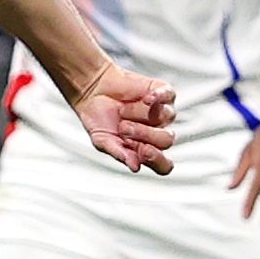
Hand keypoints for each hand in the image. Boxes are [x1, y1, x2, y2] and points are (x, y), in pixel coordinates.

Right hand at [70, 61, 176, 175]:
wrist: (92, 91)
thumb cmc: (99, 119)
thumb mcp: (102, 140)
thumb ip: (118, 153)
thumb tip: (135, 167)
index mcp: (145, 149)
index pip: (164, 164)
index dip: (157, 160)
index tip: (142, 151)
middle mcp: (158, 132)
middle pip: (166, 140)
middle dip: (143, 134)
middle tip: (123, 127)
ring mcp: (162, 112)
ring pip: (165, 116)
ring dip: (141, 114)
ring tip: (122, 111)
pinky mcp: (162, 92)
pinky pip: (167, 96)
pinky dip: (158, 97)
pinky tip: (147, 99)